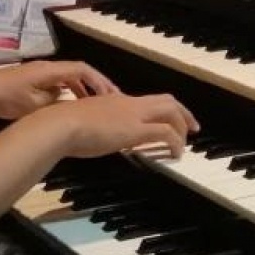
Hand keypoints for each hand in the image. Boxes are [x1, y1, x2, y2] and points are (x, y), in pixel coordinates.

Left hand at [0, 60, 119, 120]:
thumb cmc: (4, 97)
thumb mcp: (32, 105)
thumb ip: (55, 102)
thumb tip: (69, 101)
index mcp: (50, 71)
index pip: (83, 69)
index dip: (99, 81)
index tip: (112, 95)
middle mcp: (48, 68)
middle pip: (78, 72)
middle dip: (95, 85)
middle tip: (109, 101)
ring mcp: (39, 74)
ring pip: (68, 79)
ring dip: (82, 90)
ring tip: (94, 106)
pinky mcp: (32, 81)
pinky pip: (58, 84)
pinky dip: (69, 93)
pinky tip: (71, 107)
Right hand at [33, 92, 199, 160]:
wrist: (61, 124)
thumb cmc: (65, 126)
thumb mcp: (86, 122)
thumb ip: (98, 125)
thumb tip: (101, 135)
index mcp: (117, 100)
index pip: (148, 100)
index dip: (163, 109)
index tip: (170, 120)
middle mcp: (129, 103)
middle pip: (167, 100)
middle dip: (183, 113)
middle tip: (192, 128)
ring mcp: (133, 115)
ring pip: (170, 111)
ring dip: (182, 127)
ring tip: (185, 144)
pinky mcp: (134, 129)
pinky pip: (164, 132)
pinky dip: (176, 142)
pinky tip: (176, 154)